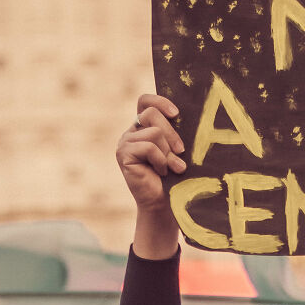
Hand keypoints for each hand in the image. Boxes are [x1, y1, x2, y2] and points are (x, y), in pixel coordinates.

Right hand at [115, 94, 185, 211]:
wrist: (164, 204)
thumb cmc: (174, 177)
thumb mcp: (176, 150)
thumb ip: (174, 132)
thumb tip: (181, 116)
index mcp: (143, 127)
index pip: (145, 101)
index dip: (160, 101)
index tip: (176, 114)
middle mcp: (132, 132)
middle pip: (152, 114)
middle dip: (172, 133)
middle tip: (181, 151)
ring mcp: (125, 142)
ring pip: (154, 132)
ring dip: (168, 153)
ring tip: (172, 168)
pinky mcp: (123, 154)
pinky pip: (148, 147)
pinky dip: (160, 160)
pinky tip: (161, 172)